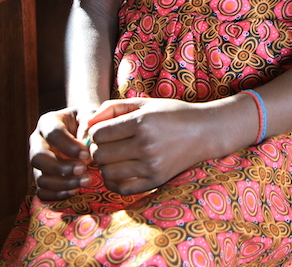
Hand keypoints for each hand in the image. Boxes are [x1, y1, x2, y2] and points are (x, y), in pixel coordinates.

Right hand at [29, 108, 92, 200]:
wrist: (85, 131)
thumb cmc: (88, 121)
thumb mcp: (90, 115)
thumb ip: (89, 123)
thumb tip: (86, 142)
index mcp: (48, 122)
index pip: (53, 134)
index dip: (69, 146)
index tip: (86, 153)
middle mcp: (37, 142)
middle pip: (38, 157)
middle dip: (61, 167)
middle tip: (83, 169)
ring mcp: (38, 163)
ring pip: (40, 177)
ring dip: (62, 183)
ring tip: (84, 181)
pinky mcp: (41, 178)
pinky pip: (42, 192)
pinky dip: (57, 195)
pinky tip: (75, 190)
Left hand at [85, 97, 233, 195]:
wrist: (204, 132)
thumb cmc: (172, 114)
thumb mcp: (144, 103)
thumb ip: (112, 108)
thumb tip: (87, 124)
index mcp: (141, 123)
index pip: (98, 134)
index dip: (95, 132)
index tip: (104, 131)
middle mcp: (145, 145)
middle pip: (99, 154)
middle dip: (97, 149)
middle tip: (107, 145)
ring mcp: (151, 166)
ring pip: (107, 172)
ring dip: (105, 165)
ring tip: (114, 157)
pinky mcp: (155, 181)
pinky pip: (121, 188)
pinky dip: (114, 181)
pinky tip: (120, 170)